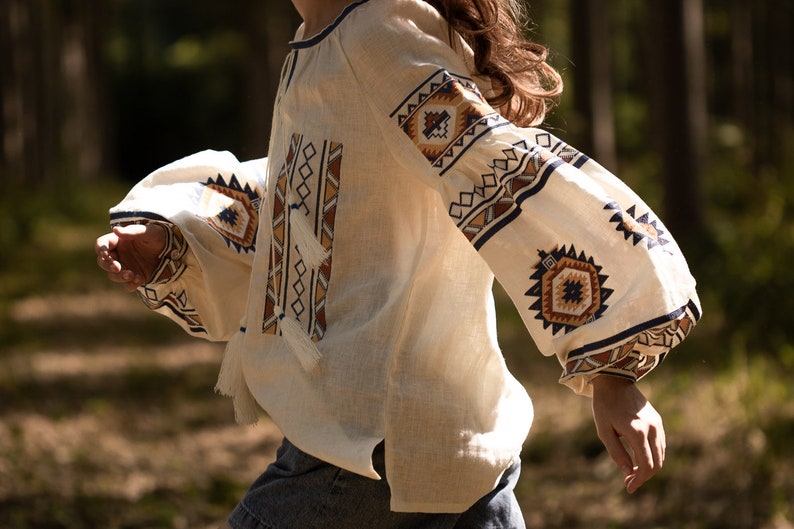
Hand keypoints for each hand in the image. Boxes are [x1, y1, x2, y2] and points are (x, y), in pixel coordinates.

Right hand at [95, 223, 165, 291]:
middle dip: (108, 266)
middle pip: (103, 262)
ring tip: (131, 274)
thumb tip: (115, 229)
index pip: (101, 245)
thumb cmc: (157, 235)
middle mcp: (119, 255)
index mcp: (117, 241)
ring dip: (118, 277)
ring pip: (113, 275)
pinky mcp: (135, 277)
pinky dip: (130, 284)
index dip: (101, 250)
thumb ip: (132, 231)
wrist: (172, 248)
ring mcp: (126, 267)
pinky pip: (127, 285)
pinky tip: (140, 279)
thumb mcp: (148, 231)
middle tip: (117, 267)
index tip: (106, 255)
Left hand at [590, 375, 664, 492]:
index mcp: (637, 432)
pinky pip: (660, 445)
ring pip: (661, 456)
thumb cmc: (604, 406)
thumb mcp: (604, 431)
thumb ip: (617, 453)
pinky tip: (639, 459)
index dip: (638, 480)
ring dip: (649, 468)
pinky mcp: (658, 421)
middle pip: (657, 464)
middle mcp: (652, 429)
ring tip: (632, 472)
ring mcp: (657, 424)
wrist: (614, 381)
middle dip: (644, 477)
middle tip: (629, 482)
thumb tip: (629, 472)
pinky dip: (653, 456)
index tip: (628, 488)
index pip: (646, 465)